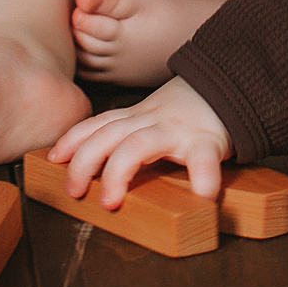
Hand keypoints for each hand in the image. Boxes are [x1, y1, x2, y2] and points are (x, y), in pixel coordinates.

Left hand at [44, 77, 231, 207]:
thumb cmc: (188, 110)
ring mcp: (177, 130)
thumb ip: (127, 131)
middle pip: (108, 136)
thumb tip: (90, 161)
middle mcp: (151, 121)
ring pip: (140, 145)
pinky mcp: (208, 140)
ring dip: (121, 172)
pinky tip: (202, 196)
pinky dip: (203, 177)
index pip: (98, 125)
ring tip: (113, 201)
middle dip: (85, 163)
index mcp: (138, 117)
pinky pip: (203, 158)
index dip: (73, 140)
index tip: (55, 158)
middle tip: (75, 192)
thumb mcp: (152, 115)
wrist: (232, 84)